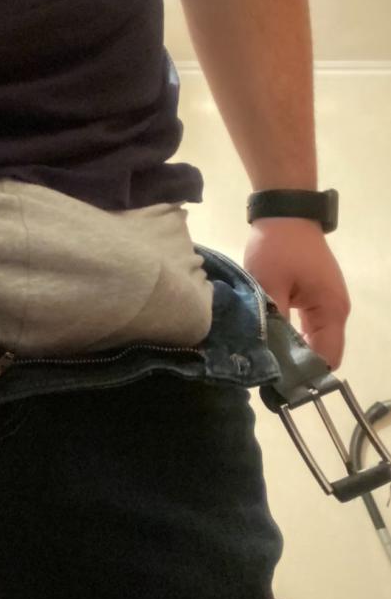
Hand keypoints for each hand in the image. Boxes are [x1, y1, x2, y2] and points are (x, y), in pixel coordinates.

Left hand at [243, 218, 350, 369]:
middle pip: (319, 352)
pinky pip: (306, 327)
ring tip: (263, 365)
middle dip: (295, 367)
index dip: (304, 376)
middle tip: (263, 379)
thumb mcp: (269, 285)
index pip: (325, 359)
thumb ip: (271, 323)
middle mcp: (335, 312)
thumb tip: (268, 357)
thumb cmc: (278, 247)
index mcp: (331, 311)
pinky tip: (268, 343)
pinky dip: (290, 337)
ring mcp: (325, 304)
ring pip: (311, 341)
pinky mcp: (313, 297)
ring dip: (291, 352)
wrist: (285, 211)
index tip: (276, 387)